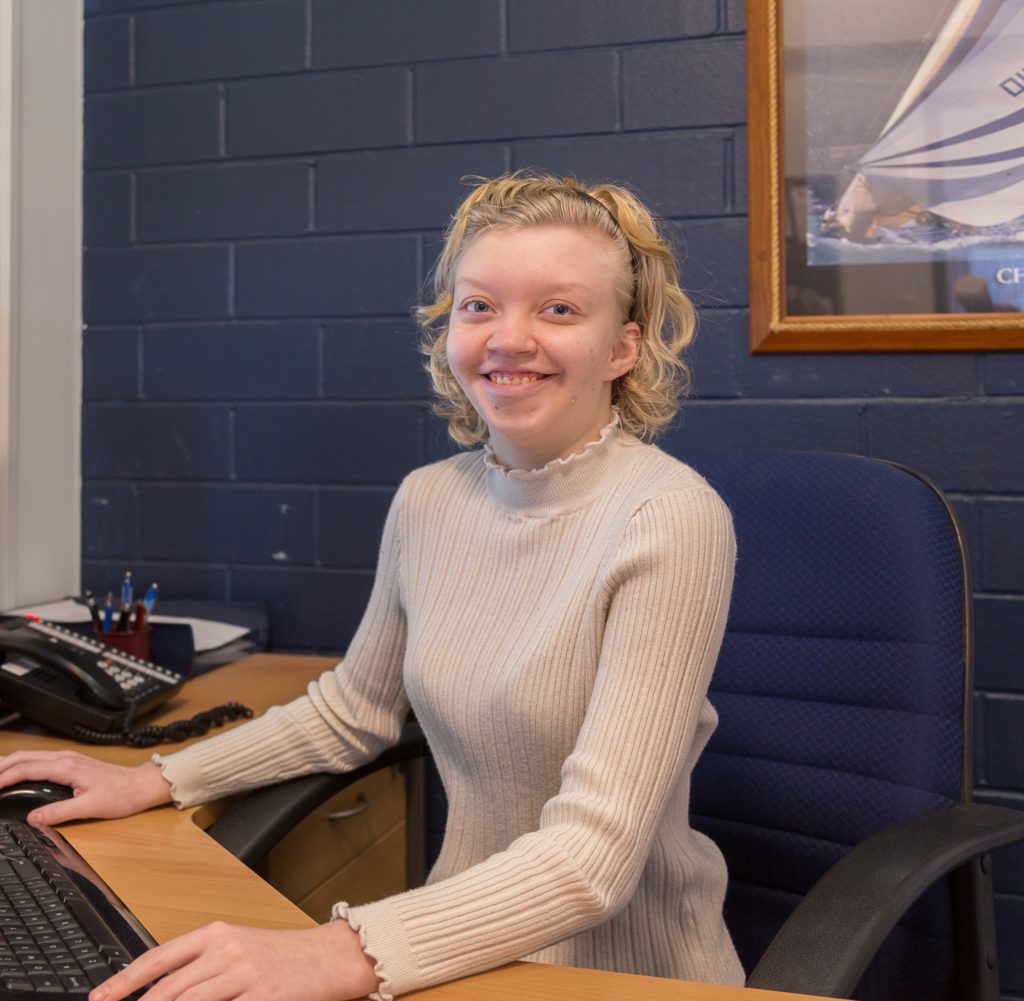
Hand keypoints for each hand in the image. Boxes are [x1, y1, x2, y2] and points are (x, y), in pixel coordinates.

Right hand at [0, 750, 171, 824]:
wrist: (140, 785)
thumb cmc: (121, 795)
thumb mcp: (90, 807)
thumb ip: (60, 812)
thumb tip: (33, 819)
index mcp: (66, 766)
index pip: (26, 768)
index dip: (3, 777)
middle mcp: (65, 758)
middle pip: (23, 756)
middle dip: (1, 767)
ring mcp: (67, 758)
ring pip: (30, 756)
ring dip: (9, 764)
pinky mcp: (70, 762)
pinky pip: (39, 760)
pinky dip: (21, 765)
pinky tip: (15, 774)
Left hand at [90, 920, 379, 1000]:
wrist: (330, 957)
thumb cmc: (283, 956)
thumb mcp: (239, 948)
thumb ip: (201, 965)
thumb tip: (160, 989)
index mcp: (217, 933)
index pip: (159, 958)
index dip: (125, 981)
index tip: (101, 999)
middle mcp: (227, 950)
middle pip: (169, 988)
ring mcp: (245, 974)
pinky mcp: (263, 996)